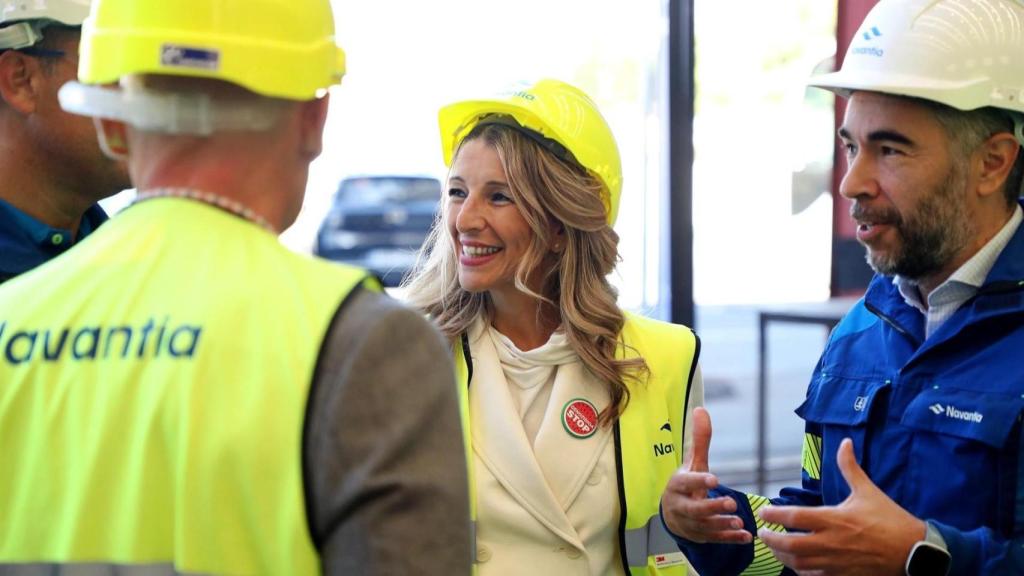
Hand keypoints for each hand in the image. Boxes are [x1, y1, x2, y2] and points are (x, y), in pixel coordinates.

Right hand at [660, 407, 751, 543]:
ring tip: (739, 521)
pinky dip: (730, 539)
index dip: (698, 481)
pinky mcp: (701, 536)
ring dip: (722, 525)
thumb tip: (701, 410)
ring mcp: (690, 524)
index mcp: (677, 486)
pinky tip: (745, 536)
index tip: (714, 478)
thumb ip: (699, 440)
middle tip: (732, 502)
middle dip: (712, 507)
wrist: (672, 515)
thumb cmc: (686, 485)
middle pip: (694, 509)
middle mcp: (681, 506)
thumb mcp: (692, 463)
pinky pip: (715, 539)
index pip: (685, 483)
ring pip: (705, 527)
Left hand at [757, 438, 924, 575]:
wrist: (915, 551)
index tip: (763, 512)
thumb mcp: (868, 491)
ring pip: (799, 563)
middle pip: (790, 545)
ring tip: (775, 548)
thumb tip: (845, 443)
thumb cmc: (890, 519)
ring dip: (782, 556)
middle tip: (762, 534)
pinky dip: (800, 570)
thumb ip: (850, 468)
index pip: (794, 517)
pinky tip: (796, 562)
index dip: (774, 514)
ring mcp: (837, 562)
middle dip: (771, 540)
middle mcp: (832, 542)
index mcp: (835, 519)